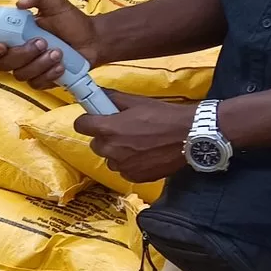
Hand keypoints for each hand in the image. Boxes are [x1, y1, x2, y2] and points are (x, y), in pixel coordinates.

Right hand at [0, 0, 101, 89]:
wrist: (92, 39)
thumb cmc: (69, 20)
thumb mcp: (54, 1)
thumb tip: (19, 3)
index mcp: (12, 35)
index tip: (2, 46)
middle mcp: (15, 54)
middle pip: (3, 63)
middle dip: (22, 54)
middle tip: (42, 42)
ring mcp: (27, 69)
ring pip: (20, 74)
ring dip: (39, 63)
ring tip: (58, 52)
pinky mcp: (41, 81)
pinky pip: (36, 83)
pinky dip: (49, 74)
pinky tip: (61, 66)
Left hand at [74, 92, 192, 182]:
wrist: (190, 136)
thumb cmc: (164, 116)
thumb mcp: (137, 102)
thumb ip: (113, 98)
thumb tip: (98, 93)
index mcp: (108, 129)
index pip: (80, 125)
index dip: (88, 120)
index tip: (95, 118)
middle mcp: (111, 150)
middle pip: (95, 143)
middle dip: (105, 136)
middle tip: (123, 130)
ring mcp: (122, 166)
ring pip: (109, 158)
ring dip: (117, 151)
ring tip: (137, 143)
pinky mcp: (134, 177)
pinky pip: (123, 170)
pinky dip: (130, 164)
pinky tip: (144, 154)